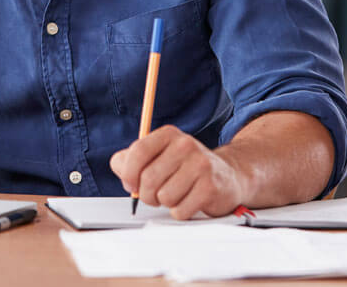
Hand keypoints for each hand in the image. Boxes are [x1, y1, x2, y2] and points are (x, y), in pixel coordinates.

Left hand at [109, 125, 247, 219]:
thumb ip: (132, 159)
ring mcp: (200, 164)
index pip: (138, 152)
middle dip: (147, 194)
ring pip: (163, 197)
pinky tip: (189, 201)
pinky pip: (180, 210)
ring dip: (166, 203)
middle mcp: (185, 145)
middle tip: (156, 194)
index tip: (130, 183)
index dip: (128, 173)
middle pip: (148, 179)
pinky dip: (180, 211)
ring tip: (177, 194)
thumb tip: (119, 166)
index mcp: (169, 135)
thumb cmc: (187, 168)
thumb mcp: (159, 155)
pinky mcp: (210, 187)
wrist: (228, 176)